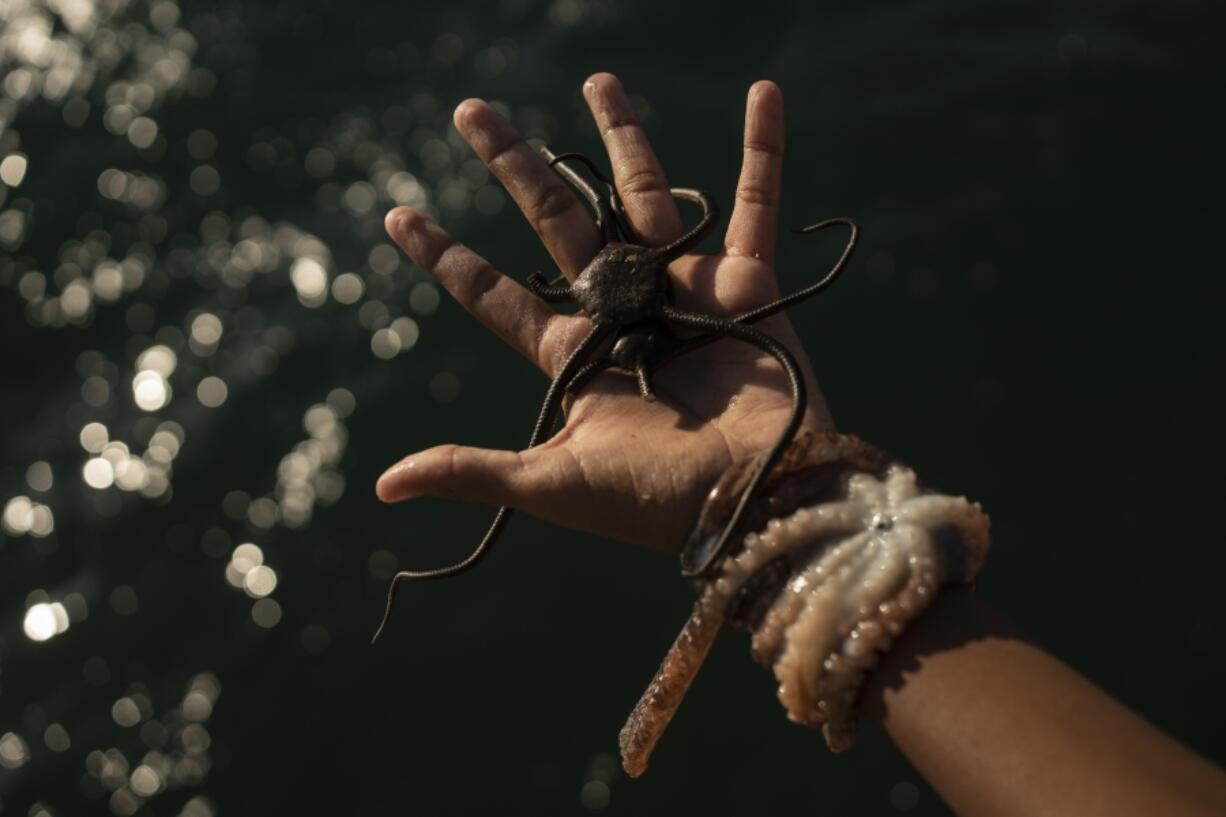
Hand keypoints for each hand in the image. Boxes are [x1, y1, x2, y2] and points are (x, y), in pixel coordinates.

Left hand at [377, 73, 832, 552]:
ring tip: (595, 79)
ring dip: (622, 134)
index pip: (494, 294)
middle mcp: (620, 308)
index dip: (447, 258)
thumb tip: (383, 486)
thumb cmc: (654, 503)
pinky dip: (765, 151)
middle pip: (556, 218)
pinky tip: (763, 94)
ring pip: (644, 193)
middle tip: (471, 111)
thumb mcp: (555, 485)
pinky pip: (756, 203)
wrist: (756, 501)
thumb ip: (473, 471)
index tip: (398, 217)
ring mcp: (682, 288)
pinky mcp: (746, 283)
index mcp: (572, 351)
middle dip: (514, 164)